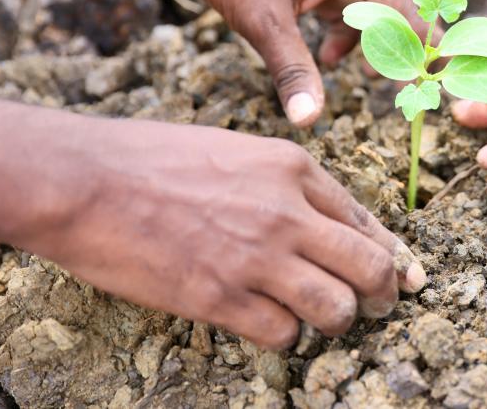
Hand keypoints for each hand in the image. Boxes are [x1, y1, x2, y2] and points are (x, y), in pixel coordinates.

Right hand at [0, 102, 425, 348]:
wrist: (84, 180)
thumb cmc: (152, 159)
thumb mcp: (236, 151)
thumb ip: (286, 184)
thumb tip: (325, 222)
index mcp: (293, 167)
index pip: (365, 218)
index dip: (390, 252)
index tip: (402, 274)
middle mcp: (287, 212)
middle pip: (370, 266)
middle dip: (382, 291)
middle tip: (377, 305)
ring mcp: (256, 257)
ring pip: (337, 308)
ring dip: (335, 319)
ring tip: (319, 318)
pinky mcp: (220, 298)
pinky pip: (283, 333)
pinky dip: (283, 334)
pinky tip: (267, 322)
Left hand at [159, 0, 422, 127]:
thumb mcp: (263, 22)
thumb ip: (293, 71)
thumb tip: (309, 120)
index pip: (407, 18)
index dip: (418, 55)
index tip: (423, 89)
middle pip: (405, 9)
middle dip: (407, 48)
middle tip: (410, 85)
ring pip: (381, 8)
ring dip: (378, 42)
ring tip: (367, 76)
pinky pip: (355, 5)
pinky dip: (352, 32)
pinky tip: (328, 56)